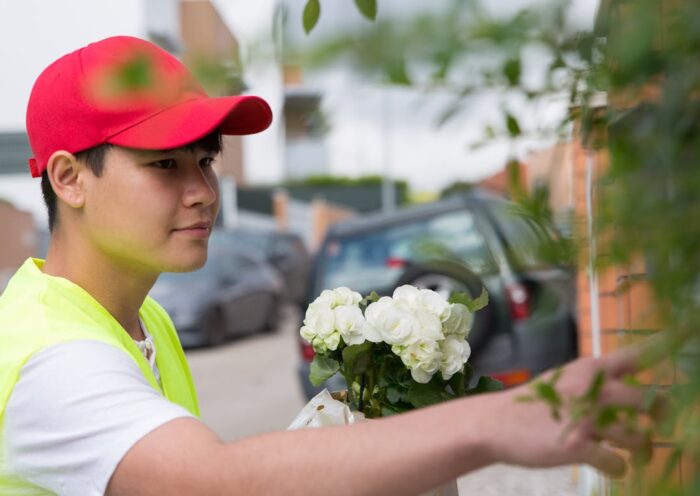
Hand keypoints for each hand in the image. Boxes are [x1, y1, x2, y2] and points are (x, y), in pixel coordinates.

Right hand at [482, 339, 664, 477]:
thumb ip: (595, 378)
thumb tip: (628, 385)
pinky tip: (609, 464)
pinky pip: (617, 463)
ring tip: (633, 452)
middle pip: (649, 400)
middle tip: (657, 422)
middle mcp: (593, 390)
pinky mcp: (578, 447)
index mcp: (590, 368)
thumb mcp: (564, 377)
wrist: (496, 423)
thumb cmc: (533, 400)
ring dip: (640, 449)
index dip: (665, 346)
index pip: (636, 355)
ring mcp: (586, 419)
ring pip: (638, 437)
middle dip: (660, 414)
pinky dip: (618, 467)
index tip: (688, 331)